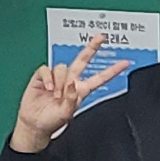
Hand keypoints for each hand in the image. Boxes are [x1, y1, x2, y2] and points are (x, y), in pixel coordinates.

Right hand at [12, 37, 128, 149]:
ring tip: (55, 95)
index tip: (125, 63)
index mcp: (81, 90)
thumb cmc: (52, 120)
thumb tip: (71, 84)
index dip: (112, 71)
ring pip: (62, 67)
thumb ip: (71, 99)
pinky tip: (48, 88)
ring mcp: (56, 78)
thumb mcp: (66, 114)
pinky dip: (48, 78)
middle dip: (91, 47)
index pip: (99, 78)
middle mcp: (70, 81)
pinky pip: (46, 69)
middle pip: (82, 60)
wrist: (34, 123)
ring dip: (59, 81)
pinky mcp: (42, 76)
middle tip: (101, 37)